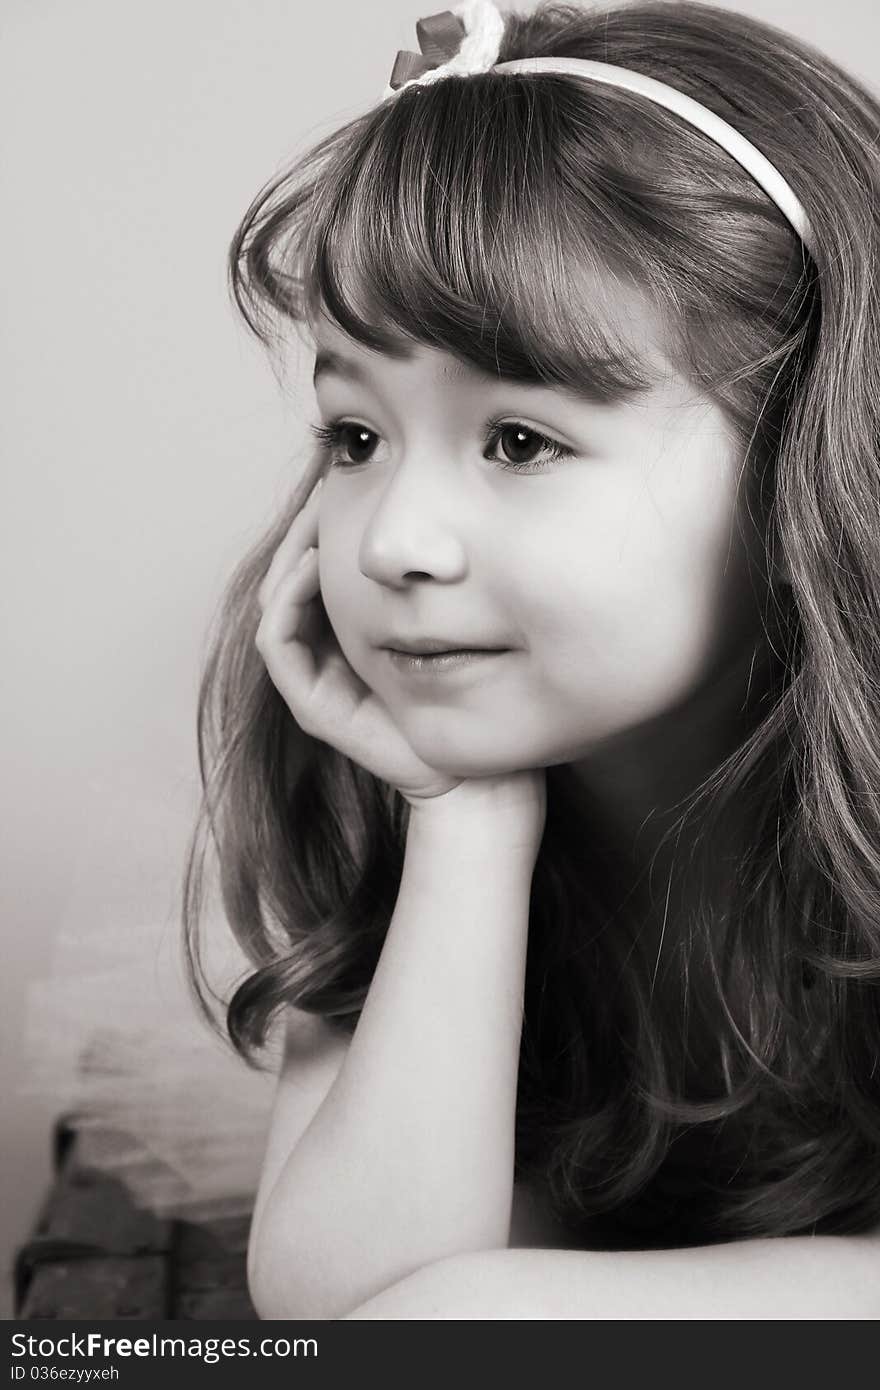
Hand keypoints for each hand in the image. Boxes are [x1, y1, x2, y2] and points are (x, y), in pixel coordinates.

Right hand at [254, 481, 491, 796]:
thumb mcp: (445, 621)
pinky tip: (313, 565)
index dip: (316, 524)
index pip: (310, 568)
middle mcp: (322, 655)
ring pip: (274, 604)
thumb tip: (426, 516)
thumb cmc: (465, 694)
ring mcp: (312, 681)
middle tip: (323, 485)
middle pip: (286, 579)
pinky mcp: (312, 705)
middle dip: (300, 529)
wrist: (472, 770)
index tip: (340, 481)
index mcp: (345, 634)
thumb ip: (425, 581)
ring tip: (315, 516)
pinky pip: (278, 643)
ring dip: (288, 556)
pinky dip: (289, 600)